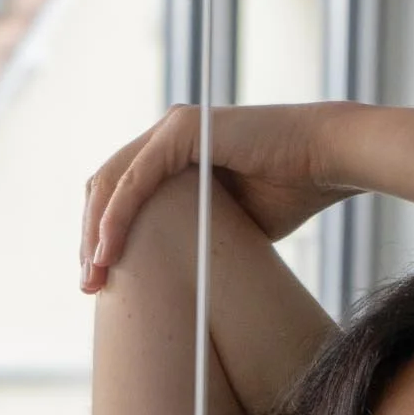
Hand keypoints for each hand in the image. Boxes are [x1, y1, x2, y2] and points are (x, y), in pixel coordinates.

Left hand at [79, 101, 353, 288]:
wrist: (326, 163)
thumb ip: (193, 237)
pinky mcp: (182, 130)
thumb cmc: (291, 194)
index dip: (104, 237)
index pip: (121, 195)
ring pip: (112, 183)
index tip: (100, 281)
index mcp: (173, 155)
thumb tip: (176, 279)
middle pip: (106, 188)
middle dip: (90, 239)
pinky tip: (108, 249)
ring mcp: (171, 128)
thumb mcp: (227, 226)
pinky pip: (135, 178)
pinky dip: (117, 216)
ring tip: (94, 276)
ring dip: (95, 232)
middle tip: (88, 286)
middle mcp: (166, 136)